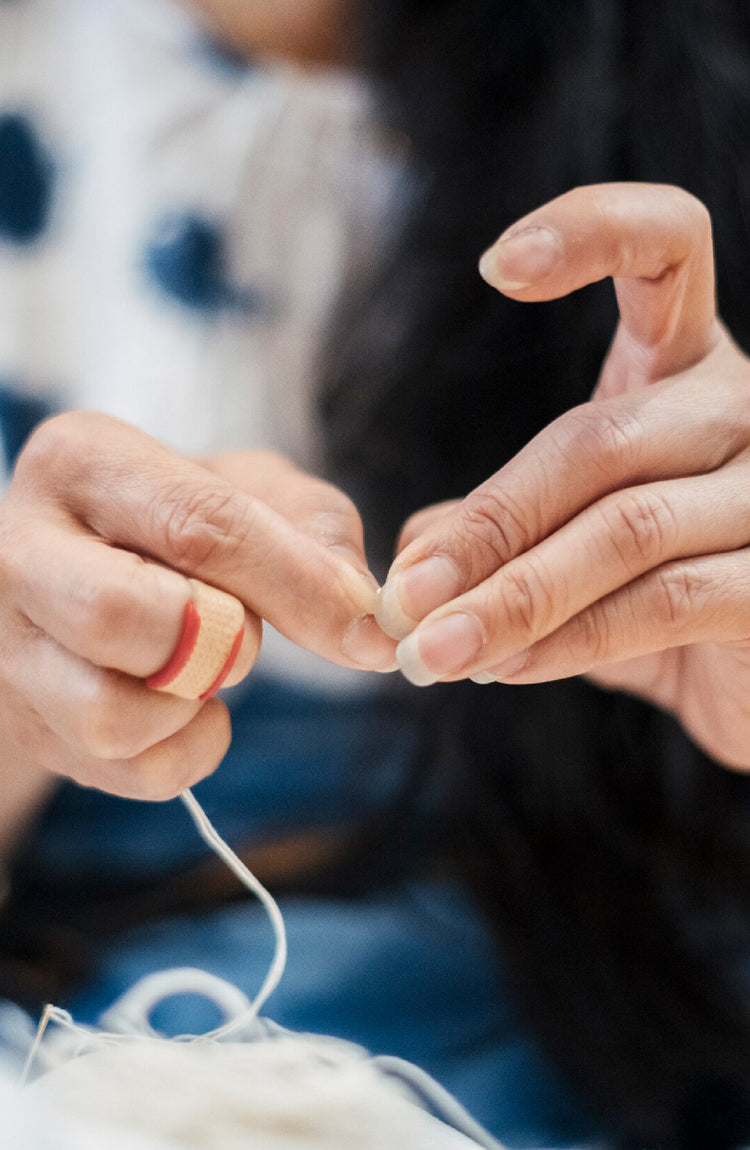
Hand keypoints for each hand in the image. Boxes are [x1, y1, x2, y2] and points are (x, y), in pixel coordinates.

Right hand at [0, 415, 393, 802]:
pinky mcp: (27, 721)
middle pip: (118, 617)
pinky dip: (187, 752)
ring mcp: (9, 645)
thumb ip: (316, 535)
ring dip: (193, 706)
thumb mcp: (255, 491)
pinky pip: (127, 770)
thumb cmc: (185, 523)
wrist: (99, 567)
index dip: (294, 583)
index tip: (362, 625)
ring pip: (108, 716)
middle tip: (246, 635)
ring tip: (207, 668)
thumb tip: (365, 626)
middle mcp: (22, 549)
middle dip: (217, 641)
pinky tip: (188, 708)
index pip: (196, 526)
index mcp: (84, 464)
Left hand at [377, 182, 749, 770]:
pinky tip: (508, 667)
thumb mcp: (571, 550)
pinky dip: (570, 640)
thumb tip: (418, 547)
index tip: (495, 266)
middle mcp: (739, 410)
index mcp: (686, 370)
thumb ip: (502, 535)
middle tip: (407, 595)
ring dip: (514, 596)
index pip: (668, 251)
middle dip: (489, 525)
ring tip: (435, 647)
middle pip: (599, 438)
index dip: (593, 231)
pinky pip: (664, 602)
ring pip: (627, 528)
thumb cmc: (657, 598)